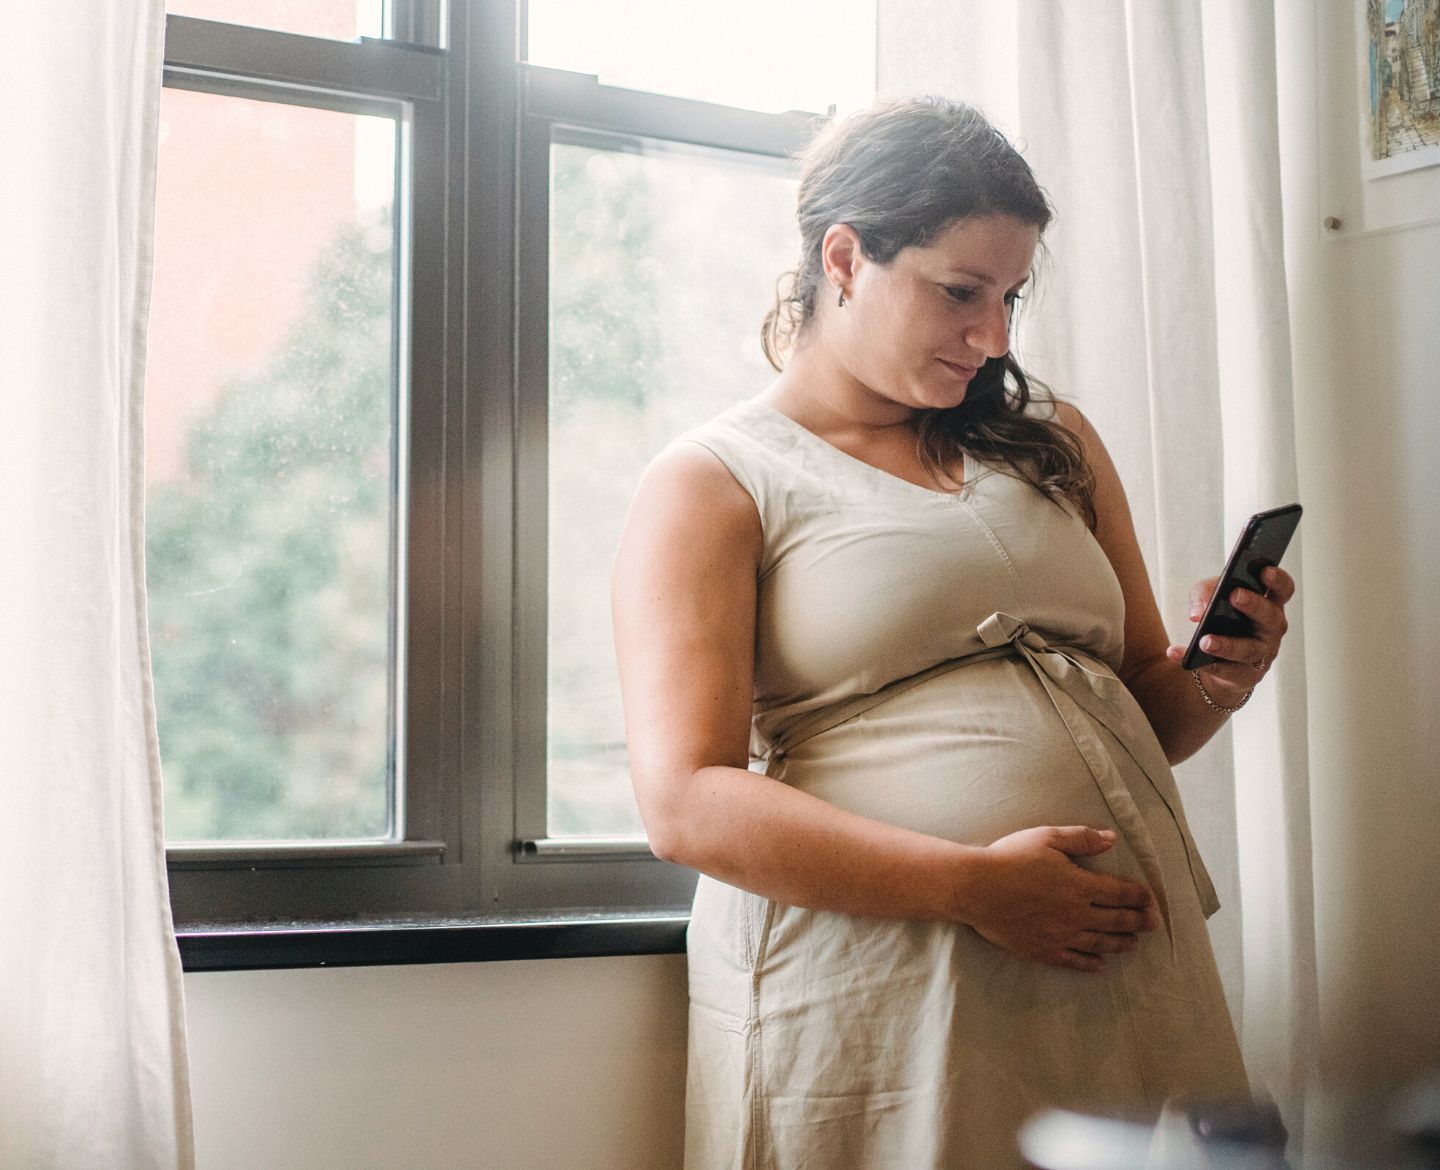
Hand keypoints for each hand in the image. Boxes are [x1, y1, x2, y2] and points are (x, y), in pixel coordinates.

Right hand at [964, 825, 1160, 972]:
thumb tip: (1111, 838)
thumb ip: (1081, 838)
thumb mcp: (1046, 837)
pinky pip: (1074, 961)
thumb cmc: (1009, 858)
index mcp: (1080, 885)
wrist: (976, 888)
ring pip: (1100, 943)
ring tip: (1133, 945)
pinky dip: (1090, 964)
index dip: (1139, 897)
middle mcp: (1076, 914)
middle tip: (1153, 925)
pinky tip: (1101, 967)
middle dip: (1138, 922)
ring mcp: (1060, 935)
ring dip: (1120, 944)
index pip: (1120, 893)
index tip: (1151, 900)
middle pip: (1116, 920)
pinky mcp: (1043, 950)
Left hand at [1164, 566, 1295, 699]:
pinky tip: (1176, 653)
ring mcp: (1261, 653)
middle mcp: (1271, 629)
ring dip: (1226, 644)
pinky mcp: (1244, 675)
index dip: (1277, 580)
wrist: (1217, 657)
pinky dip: (1198, 661)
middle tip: (1235, 595)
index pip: (1282, 590)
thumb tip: (1198, 612)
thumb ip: (1205, 593)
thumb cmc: (1221, 616)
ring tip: (1204, 640)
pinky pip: (1223, 670)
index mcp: (1269, 603)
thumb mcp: (1210, 595)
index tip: (1264, 570)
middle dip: (1254, 605)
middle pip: (1269, 617)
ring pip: (1248, 649)